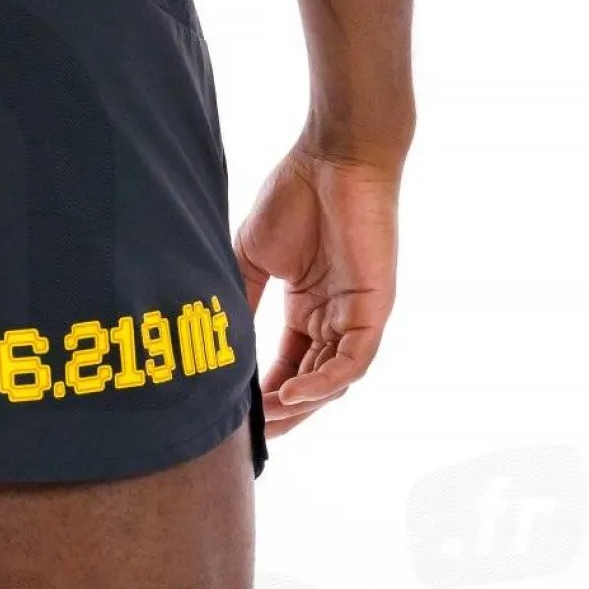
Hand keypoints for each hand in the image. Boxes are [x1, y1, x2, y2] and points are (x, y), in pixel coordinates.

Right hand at [233, 147, 400, 438]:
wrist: (333, 155)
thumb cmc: (295, 195)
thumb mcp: (252, 260)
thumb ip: (241, 303)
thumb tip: (214, 346)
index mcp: (309, 309)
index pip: (288, 368)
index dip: (264, 397)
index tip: (236, 419)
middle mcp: (335, 318)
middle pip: (311, 384)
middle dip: (282, 413)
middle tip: (250, 434)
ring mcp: (357, 315)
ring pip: (332, 381)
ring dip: (300, 406)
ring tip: (266, 418)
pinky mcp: (374, 308)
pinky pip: (352, 362)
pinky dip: (323, 384)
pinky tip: (291, 394)